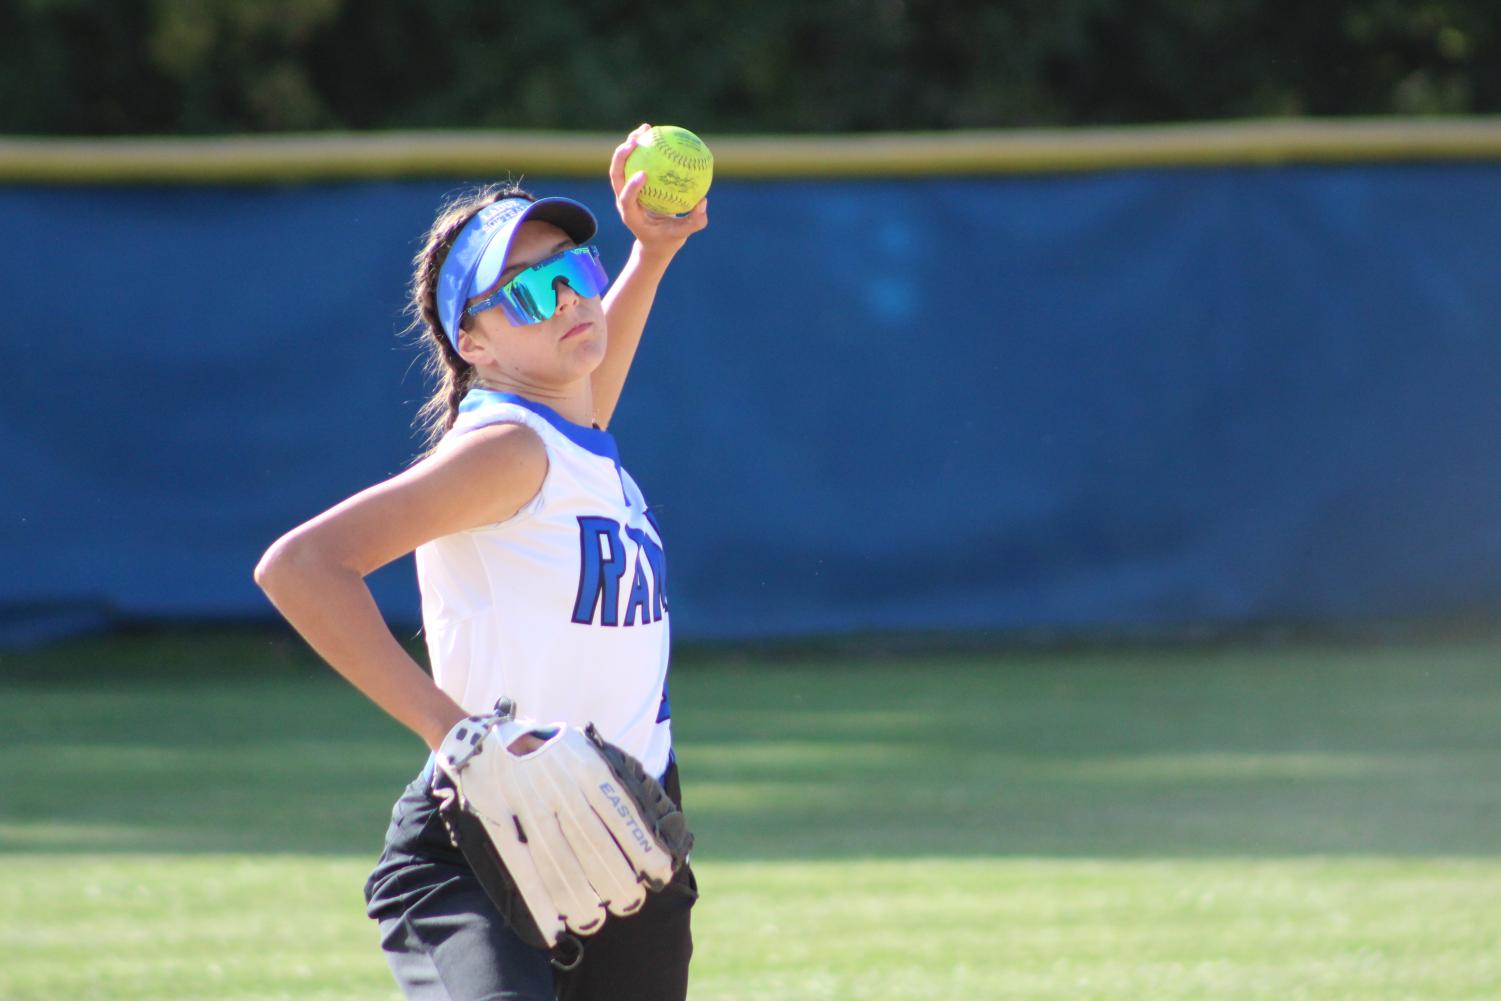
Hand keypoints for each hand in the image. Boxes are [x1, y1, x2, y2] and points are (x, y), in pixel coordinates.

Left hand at [610, 123, 708, 258]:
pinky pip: (636, 161)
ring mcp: (625, 191)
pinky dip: (645, 147)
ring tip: (645, 128)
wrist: (655, 242)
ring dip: (630, 144)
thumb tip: (703, 202)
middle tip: (635, 141)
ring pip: (622, 164)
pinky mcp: (632, 184)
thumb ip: (694, 222)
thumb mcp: (682, 235)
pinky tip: (658, 133)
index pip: (626, 200)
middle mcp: (624, 201)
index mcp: (631, 216)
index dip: (631, 187)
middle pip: (616, 176)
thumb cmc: (668, 239)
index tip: (643, 174)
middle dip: (621, 157)